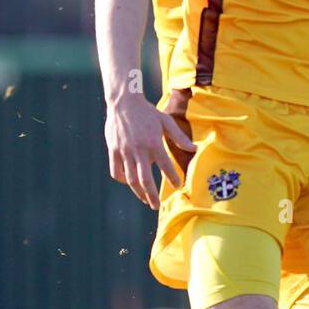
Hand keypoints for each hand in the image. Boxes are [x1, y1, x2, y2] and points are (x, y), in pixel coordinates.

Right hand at [104, 94, 194, 209]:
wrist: (124, 102)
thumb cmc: (147, 113)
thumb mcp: (166, 121)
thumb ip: (179, 137)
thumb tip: (195, 149)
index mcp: (153, 143)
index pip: (165, 166)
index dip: (172, 178)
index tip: (178, 186)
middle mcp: (138, 149)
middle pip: (144, 179)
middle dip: (151, 195)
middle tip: (156, 206)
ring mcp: (124, 151)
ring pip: (130, 179)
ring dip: (138, 192)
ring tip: (145, 200)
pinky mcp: (113, 150)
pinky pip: (116, 171)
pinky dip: (122, 179)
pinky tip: (129, 183)